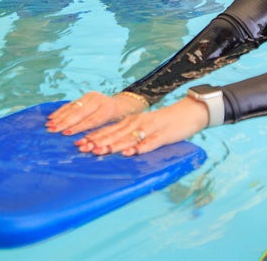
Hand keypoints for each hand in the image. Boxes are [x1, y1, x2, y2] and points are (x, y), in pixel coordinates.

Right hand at [46, 91, 147, 134]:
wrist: (124, 105)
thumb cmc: (120, 122)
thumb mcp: (116, 128)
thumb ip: (103, 135)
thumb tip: (88, 146)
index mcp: (108, 109)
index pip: (91, 120)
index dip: (78, 127)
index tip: (67, 134)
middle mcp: (98, 100)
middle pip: (79, 113)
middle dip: (65, 122)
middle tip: (53, 130)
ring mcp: (91, 96)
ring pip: (73, 107)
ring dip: (60, 117)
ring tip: (49, 125)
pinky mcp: (86, 96)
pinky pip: (71, 104)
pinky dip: (61, 111)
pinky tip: (52, 117)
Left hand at [75, 97, 209, 155]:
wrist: (188, 112)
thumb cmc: (164, 122)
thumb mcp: (143, 126)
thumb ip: (128, 134)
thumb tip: (112, 146)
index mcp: (131, 121)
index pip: (109, 130)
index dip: (93, 137)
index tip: (78, 144)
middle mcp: (137, 123)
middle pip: (114, 134)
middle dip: (97, 142)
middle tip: (82, 149)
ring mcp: (150, 129)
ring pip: (128, 138)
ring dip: (113, 145)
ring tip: (100, 152)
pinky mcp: (163, 135)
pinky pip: (150, 143)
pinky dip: (139, 148)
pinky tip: (131, 153)